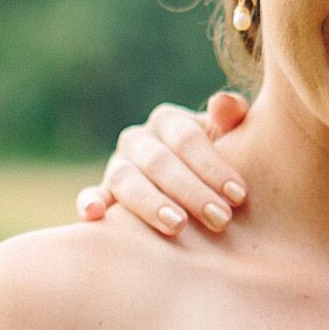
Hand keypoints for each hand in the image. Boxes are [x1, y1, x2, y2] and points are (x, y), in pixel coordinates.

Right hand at [75, 90, 251, 235]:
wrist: (196, 184)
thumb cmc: (220, 160)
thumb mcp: (230, 138)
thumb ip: (232, 120)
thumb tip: (224, 103)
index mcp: (168, 121)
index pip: (187, 138)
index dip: (213, 166)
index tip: (239, 195)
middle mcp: (138, 140)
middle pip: (159, 161)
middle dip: (191, 191)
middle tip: (220, 219)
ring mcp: (117, 166)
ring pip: (126, 179)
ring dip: (150, 203)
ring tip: (178, 226)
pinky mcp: (104, 193)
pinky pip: (92, 195)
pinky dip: (89, 202)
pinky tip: (95, 215)